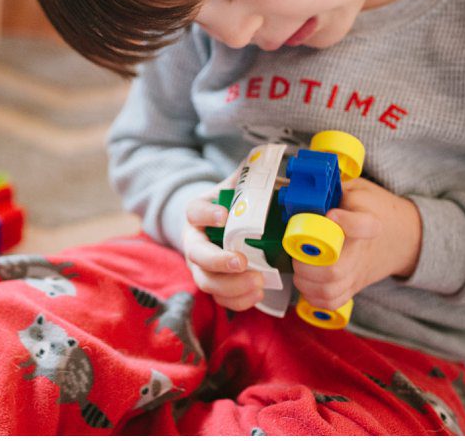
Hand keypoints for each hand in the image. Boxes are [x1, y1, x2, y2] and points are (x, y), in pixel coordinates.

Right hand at [182, 170, 264, 311]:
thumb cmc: (233, 206)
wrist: (221, 228)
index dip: (207, 214)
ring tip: (258, 282)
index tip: (224, 215)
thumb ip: (250, 177)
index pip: (194, 211)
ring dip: (232, 287)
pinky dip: (238, 301)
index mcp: (198, 214)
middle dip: (218, 261)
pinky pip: (220, 300)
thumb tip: (270, 164)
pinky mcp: (214, 285)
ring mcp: (201, 267)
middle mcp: (194, 242)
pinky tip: (258, 294)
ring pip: (207, 282)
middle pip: (197, 256)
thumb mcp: (237, 188)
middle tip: (242, 261)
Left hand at [293, 177, 421, 313]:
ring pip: (329, 289)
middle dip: (307, 261)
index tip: (331, 215)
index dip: (346, 222)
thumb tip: (304, 192)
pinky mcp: (353, 286)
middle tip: (298, 248)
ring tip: (299, 264)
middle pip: (335, 270)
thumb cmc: (374, 209)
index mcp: (368, 222)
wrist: (401, 235)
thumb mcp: (358, 188)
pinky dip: (313, 295)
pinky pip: (331, 301)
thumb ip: (335, 188)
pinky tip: (306, 280)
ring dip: (305, 279)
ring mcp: (357, 273)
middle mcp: (362, 252)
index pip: (363, 226)